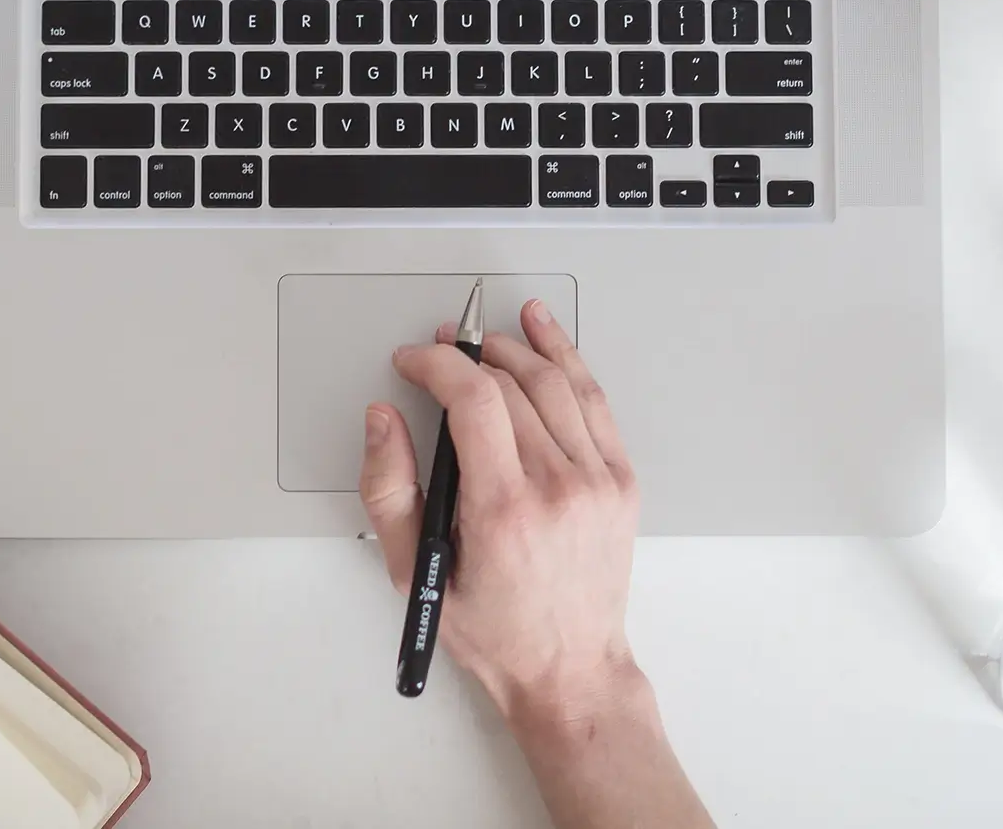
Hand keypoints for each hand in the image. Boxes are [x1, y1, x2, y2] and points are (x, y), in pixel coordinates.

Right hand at [359, 299, 640, 722]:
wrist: (569, 669)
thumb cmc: (494, 631)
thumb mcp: (416, 573)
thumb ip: (389, 490)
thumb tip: (382, 420)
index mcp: (504, 509)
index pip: (472, 400)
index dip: (437, 365)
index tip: (413, 361)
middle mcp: (557, 488)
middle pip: (511, 385)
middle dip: (467, 355)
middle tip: (440, 351)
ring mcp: (596, 481)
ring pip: (555, 383)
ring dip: (517, 347)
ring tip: (487, 334)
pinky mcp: (620, 481)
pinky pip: (594, 401)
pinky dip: (569, 360)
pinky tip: (546, 333)